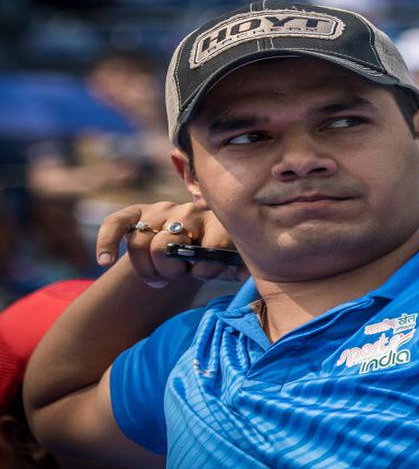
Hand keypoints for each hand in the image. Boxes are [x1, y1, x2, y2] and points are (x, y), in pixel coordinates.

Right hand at [96, 202, 244, 287]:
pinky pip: (115, 223)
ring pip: (141, 242)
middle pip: (166, 244)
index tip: (202, 275)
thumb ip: (242, 268)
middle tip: (177, 278)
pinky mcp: (135, 213)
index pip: (211, 242)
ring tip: (159, 280)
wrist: (192, 247)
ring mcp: (160, 210)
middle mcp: (188, 211)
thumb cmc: (216, 260)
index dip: (205, 267)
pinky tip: (103, 262)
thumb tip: (243, 271)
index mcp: (217, 222)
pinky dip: (106, 242)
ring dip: (146, 269)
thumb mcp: (234, 265)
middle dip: (169, 270)